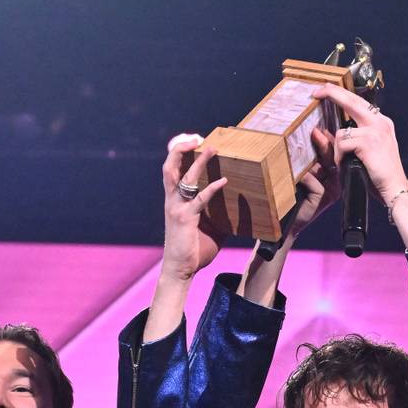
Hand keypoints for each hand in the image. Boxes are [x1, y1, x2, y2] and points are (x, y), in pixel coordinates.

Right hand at [160, 136, 229, 283]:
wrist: (179, 270)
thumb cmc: (192, 251)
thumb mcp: (206, 229)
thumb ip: (217, 215)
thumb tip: (237, 209)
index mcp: (173, 200)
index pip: (171, 170)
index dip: (178, 153)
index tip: (192, 142)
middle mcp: (172, 200)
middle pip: (169, 166)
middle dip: (181, 148)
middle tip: (196, 137)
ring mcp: (177, 208)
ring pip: (184, 177)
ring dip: (198, 161)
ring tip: (211, 148)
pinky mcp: (186, 218)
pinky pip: (200, 199)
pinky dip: (212, 188)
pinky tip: (224, 181)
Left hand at [290, 125, 341, 237]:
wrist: (283, 223)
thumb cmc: (289, 198)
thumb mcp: (297, 175)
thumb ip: (304, 162)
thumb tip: (305, 138)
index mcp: (330, 177)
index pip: (331, 155)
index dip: (327, 141)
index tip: (319, 127)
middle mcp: (334, 183)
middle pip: (332, 158)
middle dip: (325, 143)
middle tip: (317, 129)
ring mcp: (331, 191)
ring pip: (328, 167)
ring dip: (318, 154)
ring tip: (311, 141)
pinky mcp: (323, 198)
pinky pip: (316, 182)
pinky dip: (306, 177)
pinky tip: (298, 176)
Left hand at [314, 84, 407, 205]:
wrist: (394, 188)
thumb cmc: (378, 174)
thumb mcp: (366, 151)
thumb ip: (352, 139)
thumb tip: (326, 131)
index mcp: (381, 122)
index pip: (359, 102)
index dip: (341, 94)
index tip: (327, 89)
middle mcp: (380, 122)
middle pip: (351, 100)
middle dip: (332, 93)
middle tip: (317, 91)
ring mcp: (375, 130)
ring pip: (341, 132)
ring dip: (337, 150)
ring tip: (344, 162)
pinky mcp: (368, 141)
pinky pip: (342, 144)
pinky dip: (339, 157)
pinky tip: (346, 165)